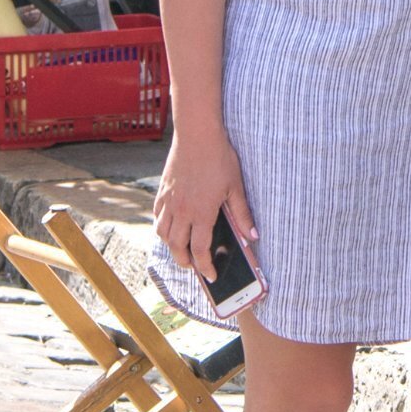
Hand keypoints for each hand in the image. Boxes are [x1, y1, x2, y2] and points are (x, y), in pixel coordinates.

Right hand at [156, 130, 250, 277]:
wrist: (196, 135)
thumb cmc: (219, 159)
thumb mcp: (235, 187)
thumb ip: (242, 214)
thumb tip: (253, 236)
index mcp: (201, 213)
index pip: (199, 250)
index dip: (205, 266)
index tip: (210, 275)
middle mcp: (181, 211)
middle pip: (177, 247)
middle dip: (185, 262)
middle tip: (194, 267)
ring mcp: (169, 202)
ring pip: (163, 234)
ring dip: (171, 247)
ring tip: (181, 251)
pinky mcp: (162, 192)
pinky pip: (157, 217)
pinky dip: (162, 228)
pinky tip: (169, 228)